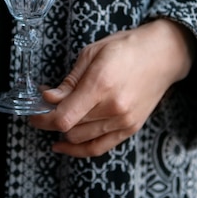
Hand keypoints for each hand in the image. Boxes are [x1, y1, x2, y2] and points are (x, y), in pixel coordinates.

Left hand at [30, 19, 195, 156]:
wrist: (163, 55)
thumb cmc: (126, 48)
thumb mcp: (92, 53)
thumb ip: (69, 81)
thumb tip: (48, 98)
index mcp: (101, 84)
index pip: (64, 117)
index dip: (42, 119)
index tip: (33, 114)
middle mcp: (113, 107)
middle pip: (70, 128)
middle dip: (50, 121)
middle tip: (42, 109)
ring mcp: (123, 121)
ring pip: (80, 139)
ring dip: (63, 131)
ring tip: (57, 117)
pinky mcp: (130, 129)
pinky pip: (98, 148)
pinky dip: (78, 149)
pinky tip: (63, 144)